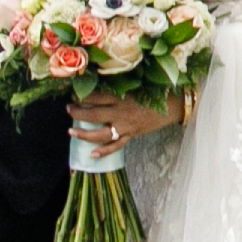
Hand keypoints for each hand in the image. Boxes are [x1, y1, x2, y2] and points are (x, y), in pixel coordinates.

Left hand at [68, 91, 185, 149]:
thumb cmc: (155, 92)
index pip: (96, 96)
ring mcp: (126, 126)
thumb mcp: (136, 86)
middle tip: (68, 109)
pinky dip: (104, 151)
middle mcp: (121, 112)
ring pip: (100, 133)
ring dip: (84, 133)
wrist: (174, 106)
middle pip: (93, 114)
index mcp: (122, 97)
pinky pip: (116, 146)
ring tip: (71, 131)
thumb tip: (99, 87)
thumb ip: (119, 88)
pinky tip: (92, 154)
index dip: (82, 96)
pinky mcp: (131, 135)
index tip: (73, 94)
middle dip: (77, 112)